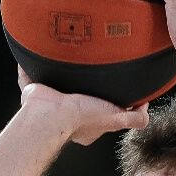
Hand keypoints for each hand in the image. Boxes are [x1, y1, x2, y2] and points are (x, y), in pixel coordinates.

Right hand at [17, 66, 148, 145]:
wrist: (50, 114)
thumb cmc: (80, 118)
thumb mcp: (116, 118)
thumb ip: (134, 118)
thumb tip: (145, 108)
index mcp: (85, 122)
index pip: (99, 110)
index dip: (104, 100)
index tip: (108, 86)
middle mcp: (67, 114)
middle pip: (77, 96)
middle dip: (81, 84)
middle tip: (87, 66)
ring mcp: (49, 103)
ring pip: (55, 85)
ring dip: (59, 73)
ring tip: (64, 55)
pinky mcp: (34, 92)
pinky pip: (30, 77)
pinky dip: (29, 67)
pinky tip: (36, 52)